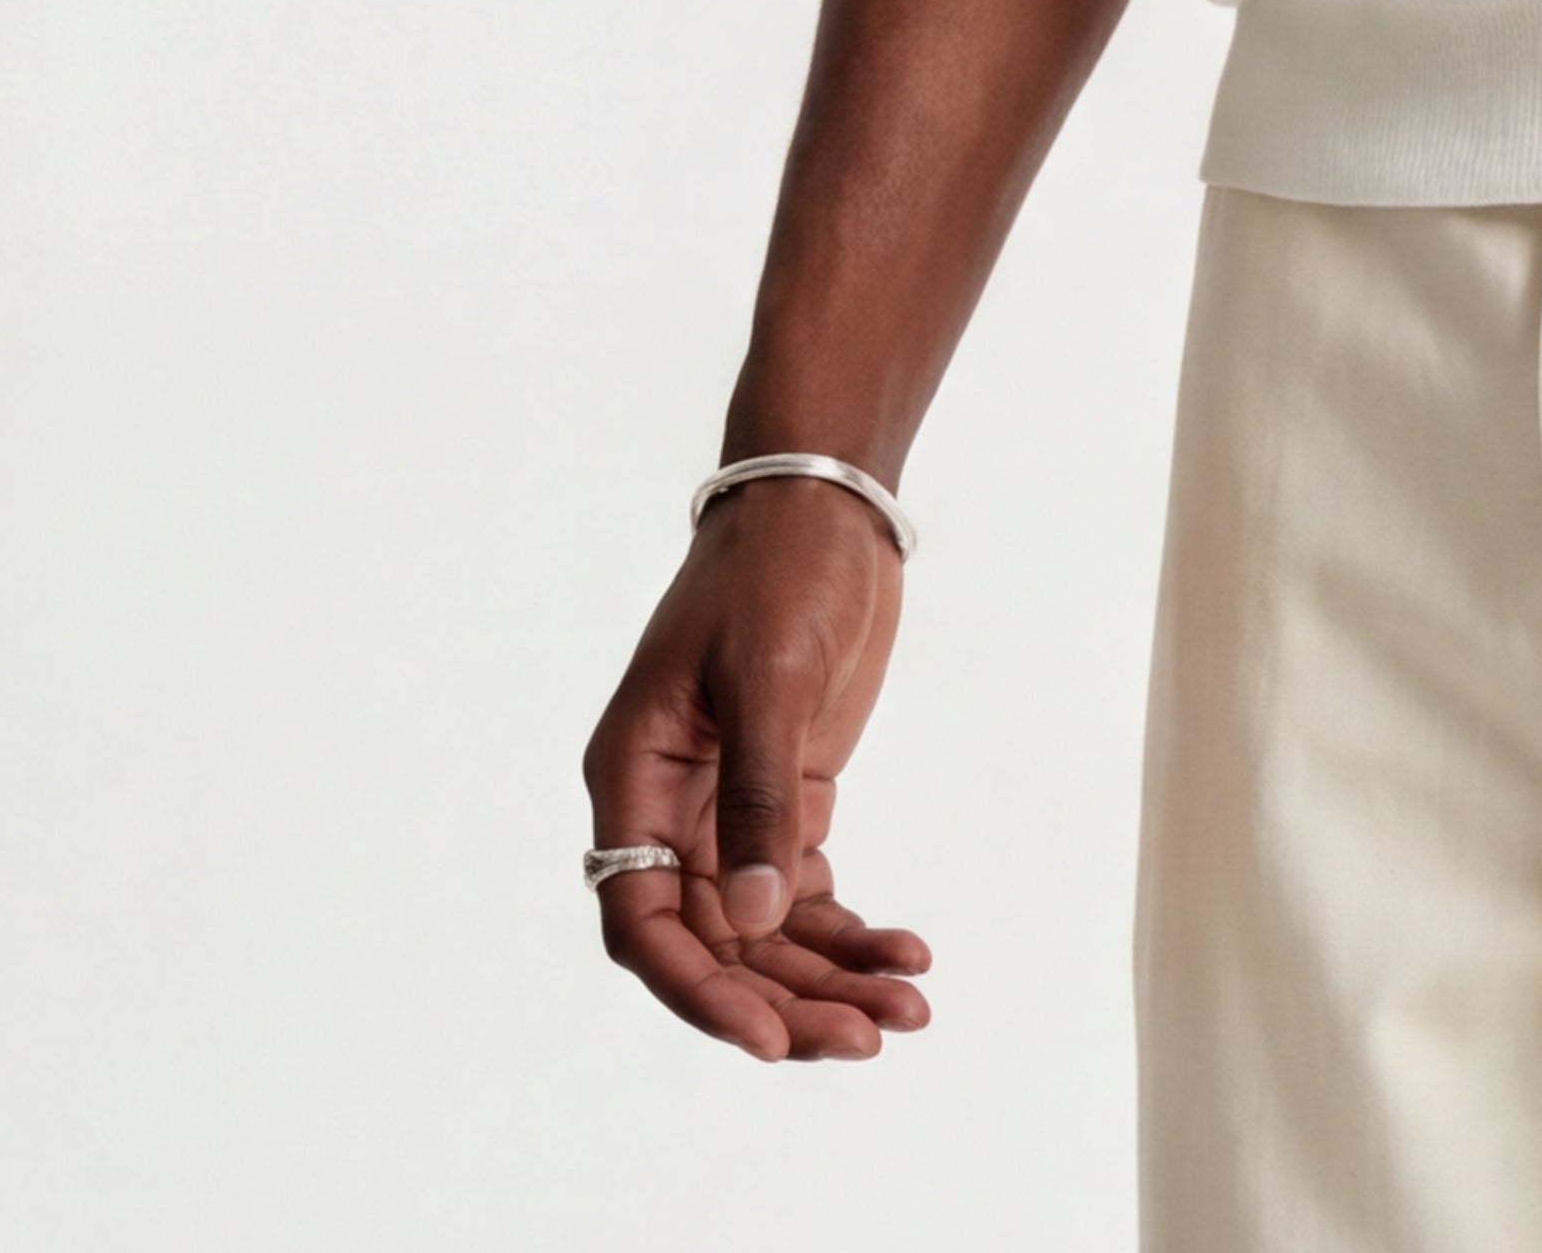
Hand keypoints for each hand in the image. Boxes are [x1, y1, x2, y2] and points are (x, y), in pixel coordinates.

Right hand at [583, 478, 931, 1060]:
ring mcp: (727, 809)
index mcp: (633, 782)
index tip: (769, 1036)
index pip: (644, 923)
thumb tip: (754, 921)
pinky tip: (904, 952)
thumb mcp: (770, 676)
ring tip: (909, 1008)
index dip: (700, 990)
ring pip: (763, 929)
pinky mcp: (785, 796)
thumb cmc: (778, 569)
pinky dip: (849, 929)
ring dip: (828, 976)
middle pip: (713, 943)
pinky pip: (803, 889)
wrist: (826, 503)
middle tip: (868, 1038)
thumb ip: (762, 798)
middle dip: (786, 999)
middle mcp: (669, 811)